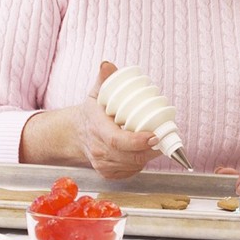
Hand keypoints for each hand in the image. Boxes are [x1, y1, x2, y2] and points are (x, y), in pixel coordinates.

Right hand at [76, 61, 159, 178]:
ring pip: (132, 165)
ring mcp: (102, 164)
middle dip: (150, 149)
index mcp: (96, 129)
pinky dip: (140, 164)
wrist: (75, 134)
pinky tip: (145, 153)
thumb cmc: (91, 114)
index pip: (118, 140)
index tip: (154, 135)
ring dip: (148, 156)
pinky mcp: (108, 173)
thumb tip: (108, 65)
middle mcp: (98, 150)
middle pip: (130, 156)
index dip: (138, 141)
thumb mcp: (95, 94)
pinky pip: (130, 172)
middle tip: (164, 138)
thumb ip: (103, 79)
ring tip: (158, 143)